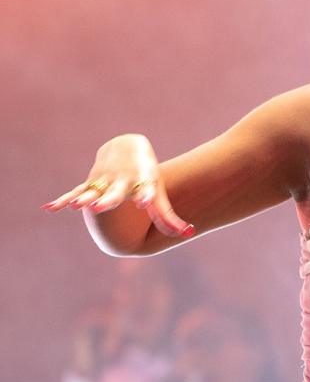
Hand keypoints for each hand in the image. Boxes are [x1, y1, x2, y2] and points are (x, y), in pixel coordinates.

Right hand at [42, 134, 193, 237]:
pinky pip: (76, 191)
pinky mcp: (92, 182)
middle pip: (116, 192)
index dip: (146, 195)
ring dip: (84, 198)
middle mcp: (124, 181)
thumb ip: (169, 217)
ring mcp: (106, 180)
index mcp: (144, 183)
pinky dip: (63, 199)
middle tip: (101, 207)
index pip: (146, 189)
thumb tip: (189, 235)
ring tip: (76, 206)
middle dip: (109, 199)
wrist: (129, 147)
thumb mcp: (159, 194)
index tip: (145, 202)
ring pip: (93, 190)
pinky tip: (49, 208)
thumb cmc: (148, 177)